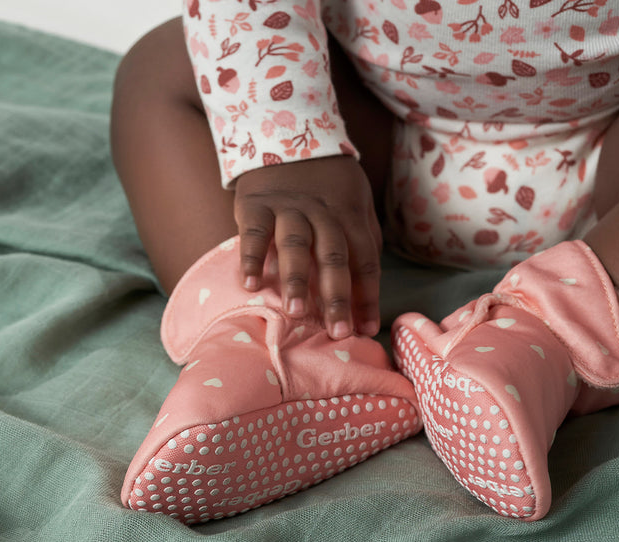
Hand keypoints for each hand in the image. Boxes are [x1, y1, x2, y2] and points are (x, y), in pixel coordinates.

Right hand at [233, 156, 382, 339]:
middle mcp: (322, 213)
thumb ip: (363, 242)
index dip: (367, 297)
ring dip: (296, 279)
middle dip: (337, 297)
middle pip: (334, 257)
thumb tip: (369, 293)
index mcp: (350, 215)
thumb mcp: (355, 201)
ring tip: (296, 312)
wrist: (285, 130)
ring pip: (295, 245)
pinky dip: (251, 258)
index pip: (364, 260)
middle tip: (337, 333)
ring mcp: (288, 207)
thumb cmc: (325, 181)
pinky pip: (254, 233)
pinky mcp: (256, 203)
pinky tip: (249, 285)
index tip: (366, 330)